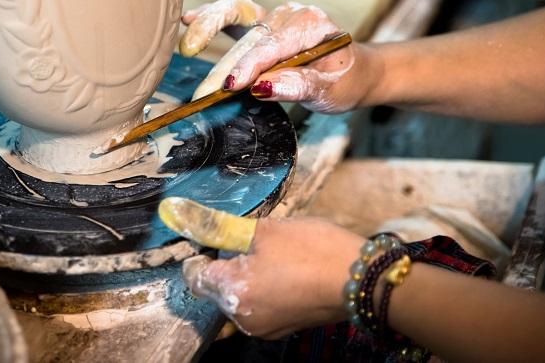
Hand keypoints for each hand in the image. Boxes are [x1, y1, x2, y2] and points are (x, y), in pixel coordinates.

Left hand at [160, 197, 363, 338]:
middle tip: (253, 243)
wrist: (360, 278)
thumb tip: (184, 215)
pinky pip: (258, 307)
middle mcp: (242, 319)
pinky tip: (284, 271)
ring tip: (272, 256)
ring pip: (237, 298)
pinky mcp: (282, 328)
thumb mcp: (263, 230)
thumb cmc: (311, 250)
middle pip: (215, 289)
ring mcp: (263, 327)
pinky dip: (262, 290)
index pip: (194, 276)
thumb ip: (220, 227)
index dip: (202, 253)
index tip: (219, 237)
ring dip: (244, 277)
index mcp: (232, 293)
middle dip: (226, 265)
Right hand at [180, 0, 370, 112]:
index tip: (230, 86)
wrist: (355, 69)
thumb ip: (298, 86)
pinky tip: (188, 20)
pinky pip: (234, 13)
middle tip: (204, 94)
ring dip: (209, 28)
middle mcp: (290, 15)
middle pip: (251, 38)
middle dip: (225, 66)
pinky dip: (210, 16)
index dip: (250, 66)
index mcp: (312, 26)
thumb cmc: (345, 80)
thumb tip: (262, 88)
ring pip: (236, 15)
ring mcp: (274, 16)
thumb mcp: (331, 91)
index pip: (274, 46)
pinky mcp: (261, 22)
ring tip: (188, 45)